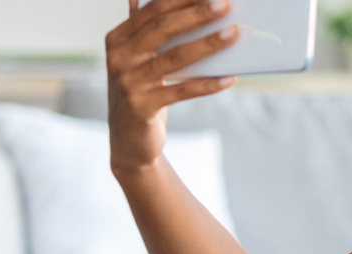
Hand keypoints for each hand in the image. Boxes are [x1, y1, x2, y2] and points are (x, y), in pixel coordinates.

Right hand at [105, 0, 239, 174]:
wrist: (128, 141)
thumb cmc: (141, 93)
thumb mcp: (139, 60)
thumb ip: (147, 31)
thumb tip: (161, 0)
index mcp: (118, 38)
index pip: (152, 10)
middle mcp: (119, 57)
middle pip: (162, 28)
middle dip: (196, 14)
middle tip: (225, 4)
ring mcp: (128, 83)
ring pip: (174, 58)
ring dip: (208, 44)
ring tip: (234, 34)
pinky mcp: (142, 107)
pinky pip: (181, 91)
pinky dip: (207, 84)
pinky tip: (229, 79)